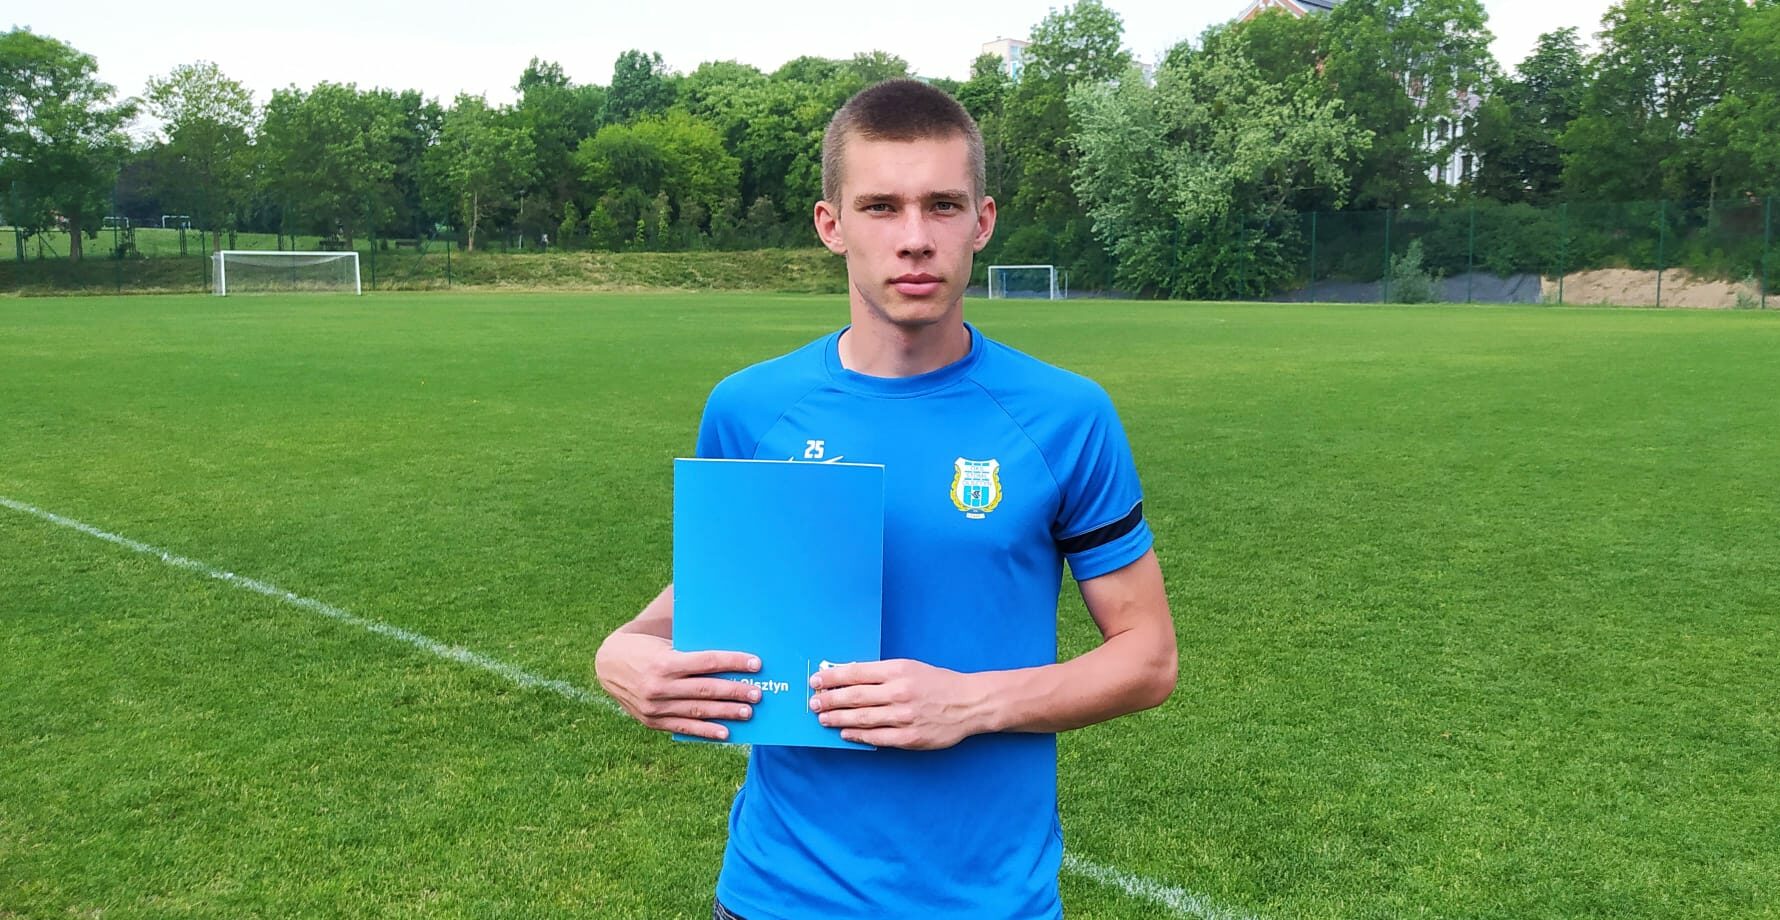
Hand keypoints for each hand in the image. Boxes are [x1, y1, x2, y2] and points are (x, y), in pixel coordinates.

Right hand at [595, 632, 761, 740]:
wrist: (607, 665)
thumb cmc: (644, 648)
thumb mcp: (665, 644)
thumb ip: (690, 653)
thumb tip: (728, 659)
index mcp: (665, 662)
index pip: (707, 662)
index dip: (733, 662)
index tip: (756, 664)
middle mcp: (660, 686)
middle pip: (706, 689)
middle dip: (735, 691)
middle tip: (757, 693)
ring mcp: (655, 707)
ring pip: (698, 711)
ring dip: (726, 713)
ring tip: (748, 712)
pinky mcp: (652, 721)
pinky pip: (683, 727)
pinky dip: (705, 731)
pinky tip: (725, 733)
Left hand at [807, 659, 987, 749]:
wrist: (969, 703)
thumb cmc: (937, 683)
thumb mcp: (910, 667)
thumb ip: (881, 673)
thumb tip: (848, 675)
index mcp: (898, 670)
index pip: (856, 673)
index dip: (832, 678)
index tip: (816, 680)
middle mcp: (899, 692)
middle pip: (854, 697)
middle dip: (829, 700)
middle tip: (813, 703)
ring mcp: (904, 717)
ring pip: (862, 718)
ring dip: (838, 718)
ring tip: (823, 718)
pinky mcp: (910, 738)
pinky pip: (877, 738)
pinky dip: (858, 735)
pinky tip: (845, 733)